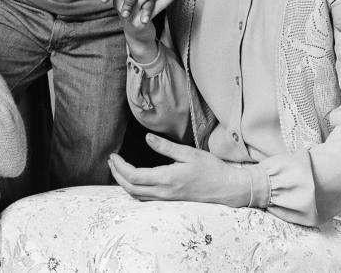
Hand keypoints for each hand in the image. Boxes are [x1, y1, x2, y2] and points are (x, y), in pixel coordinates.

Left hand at [108, 135, 247, 205]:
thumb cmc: (211, 169)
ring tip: (118, 168)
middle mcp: (164, 192)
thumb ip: (166, 147)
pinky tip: (134, 180)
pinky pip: (146, 199)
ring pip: (137, 196)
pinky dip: (134, 189)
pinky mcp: (171, 201)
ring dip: (124, 183)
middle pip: (131, 189)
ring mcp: (168, 199)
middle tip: (111, 161)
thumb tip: (147, 138)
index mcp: (167, 178)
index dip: (120, 167)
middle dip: (117, 175)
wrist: (228, 189)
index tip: (113, 155)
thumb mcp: (189, 153)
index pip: (134, 176)